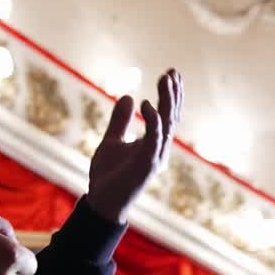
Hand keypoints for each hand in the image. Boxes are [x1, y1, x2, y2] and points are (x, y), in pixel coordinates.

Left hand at [86, 68, 182, 223]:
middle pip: (171, 116)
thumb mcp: (111, 141)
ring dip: (168, 101)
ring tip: (165, 79)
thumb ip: (120, 121)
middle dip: (173, 94)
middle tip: (172, 72)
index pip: (166, 115)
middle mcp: (159, 149)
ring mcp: (155, 156)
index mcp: (153, 143)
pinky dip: (153, 121)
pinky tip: (147, 104)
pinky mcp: (147, 164)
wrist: (101, 202)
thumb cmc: (108, 175)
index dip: (170, 96)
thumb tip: (127, 96)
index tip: (170, 74)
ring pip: (167, 124)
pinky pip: (154, 139)